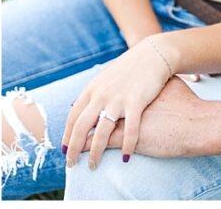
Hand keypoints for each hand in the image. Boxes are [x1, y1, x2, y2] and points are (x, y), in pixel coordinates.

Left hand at [63, 36, 173, 168]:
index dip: (67, 136)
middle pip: (82, 127)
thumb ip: (95, 93)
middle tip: (71, 164)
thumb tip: (83, 106)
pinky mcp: (137, 102)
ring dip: (95, 152)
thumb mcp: (108, 77)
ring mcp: (119, 99)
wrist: (155, 54)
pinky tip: (126, 157)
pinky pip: (130, 130)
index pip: (73, 117)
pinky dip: (127, 146)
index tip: (66, 150)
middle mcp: (102, 95)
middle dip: (73, 149)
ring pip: (102, 132)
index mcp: (93, 89)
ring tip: (93, 165)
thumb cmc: (132, 66)